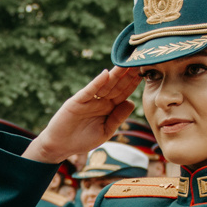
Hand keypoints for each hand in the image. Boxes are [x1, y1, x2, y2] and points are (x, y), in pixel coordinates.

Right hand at [23, 66, 145, 163]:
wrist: (60, 146)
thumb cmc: (82, 140)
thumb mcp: (105, 131)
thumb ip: (118, 118)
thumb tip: (132, 102)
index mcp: (108, 107)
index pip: (124, 93)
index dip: (134, 83)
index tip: (145, 72)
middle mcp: (100, 100)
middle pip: (117, 85)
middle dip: (128, 74)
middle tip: (139, 60)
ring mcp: (88, 100)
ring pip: (105, 85)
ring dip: (115, 74)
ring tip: (126, 63)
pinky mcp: (76, 102)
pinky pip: (89, 91)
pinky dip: (97, 83)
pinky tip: (105, 74)